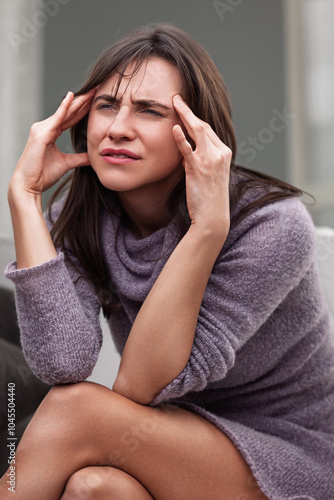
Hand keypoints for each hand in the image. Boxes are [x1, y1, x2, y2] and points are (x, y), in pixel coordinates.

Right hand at [8, 89, 95, 199]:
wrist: (29, 184)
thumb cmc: (42, 175)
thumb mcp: (66, 163)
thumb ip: (79, 158)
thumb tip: (93, 156)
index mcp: (50, 133)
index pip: (70, 118)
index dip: (82, 110)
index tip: (95, 102)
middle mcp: (45, 127)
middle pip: (68, 112)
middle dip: (82, 102)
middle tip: (96, 90)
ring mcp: (42, 129)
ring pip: (64, 112)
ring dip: (78, 102)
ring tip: (91, 92)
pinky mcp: (41, 133)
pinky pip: (56, 118)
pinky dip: (64, 107)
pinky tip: (72, 97)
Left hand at [172, 95, 230, 235]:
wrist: (213, 217)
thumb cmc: (209, 200)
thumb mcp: (207, 176)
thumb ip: (198, 163)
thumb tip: (185, 156)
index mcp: (224, 153)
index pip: (208, 130)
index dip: (194, 118)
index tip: (184, 108)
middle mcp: (219, 153)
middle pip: (203, 126)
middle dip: (189, 110)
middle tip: (177, 98)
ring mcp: (210, 160)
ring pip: (198, 131)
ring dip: (185, 115)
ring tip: (174, 103)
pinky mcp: (198, 168)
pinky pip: (188, 149)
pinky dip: (181, 138)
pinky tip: (174, 128)